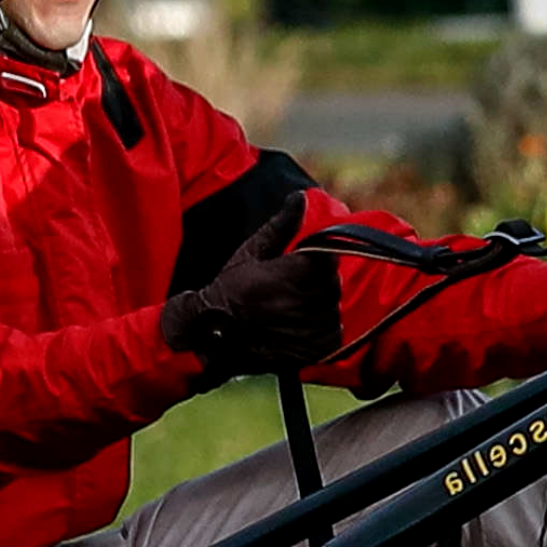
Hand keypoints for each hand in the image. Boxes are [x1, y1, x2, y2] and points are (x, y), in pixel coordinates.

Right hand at [159, 203, 338, 375]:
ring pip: (332, 306)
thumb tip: (301, 197)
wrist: (213, 339)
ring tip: (288, 308)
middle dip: (317, 281)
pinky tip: (296, 325)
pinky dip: (321, 326)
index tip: (300, 266)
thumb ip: (280, 226)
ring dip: (318, 304)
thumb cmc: (230, 291)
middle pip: (331, 282)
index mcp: (287, 276)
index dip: (317, 260)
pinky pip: (333, 330)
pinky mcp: (316, 349)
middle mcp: (300, 303)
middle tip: (289, 289)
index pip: (326, 259)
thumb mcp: (250, 254)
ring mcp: (310, 329)